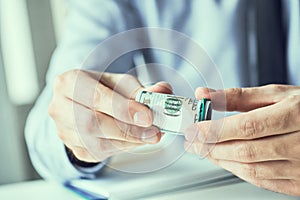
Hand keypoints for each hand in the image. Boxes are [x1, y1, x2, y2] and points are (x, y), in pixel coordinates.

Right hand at [48, 69, 171, 162]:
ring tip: (149, 135)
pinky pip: (98, 153)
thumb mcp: (122, 83)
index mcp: (69, 82)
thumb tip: (163, 91)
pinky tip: (134, 140)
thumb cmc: (104, 90)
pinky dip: (121, 148)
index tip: (147, 117)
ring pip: (96, 142)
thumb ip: (143, 88)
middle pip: (93, 123)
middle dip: (128, 130)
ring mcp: (63, 130)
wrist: (87, 104)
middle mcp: (59, 106)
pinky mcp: (73, 148)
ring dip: (128, 141)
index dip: (123, 109)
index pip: (96, 97)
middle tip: (154, 132)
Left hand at [184, 84, 299, 195]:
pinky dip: (240, 172)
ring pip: (252, 169)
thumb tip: (205, 95)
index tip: (194, 130)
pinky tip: (227, 162)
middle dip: (212, 147)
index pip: (246, 126)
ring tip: (206, 150)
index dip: (216, 130)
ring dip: (222, 161)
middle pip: (246, 150)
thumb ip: (238, 96)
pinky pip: (263, 181)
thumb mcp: (276, 94)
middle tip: (194, 142)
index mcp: (294, 115)